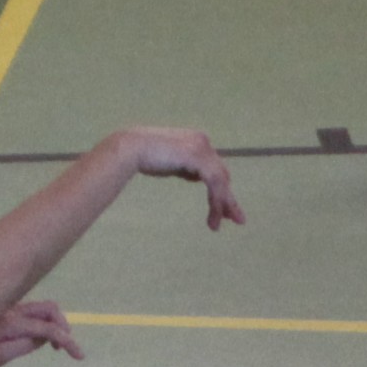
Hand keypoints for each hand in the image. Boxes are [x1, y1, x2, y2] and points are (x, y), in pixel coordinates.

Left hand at [0, 298, 80, 366]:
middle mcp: (11, 310)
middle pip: (48, 308)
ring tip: (51, 344)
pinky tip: (33, 336)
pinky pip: (26, 310)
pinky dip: (38, 321)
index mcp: (11, 323)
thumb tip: (42, 339)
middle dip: (62, 325)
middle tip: (63, 347)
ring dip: (51, 322)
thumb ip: (21, 347)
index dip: (67, 341)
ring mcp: (5, 307)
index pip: (48, 328)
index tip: (79, 356)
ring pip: (38, 307)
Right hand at [118, 130, 246, 230]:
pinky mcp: (197, 157)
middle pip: (222, 174)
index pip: (215, 168)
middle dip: (227, 199)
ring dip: (221, 205)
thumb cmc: (144, 155)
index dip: (221, 189)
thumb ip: (185, 167)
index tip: (224, 209)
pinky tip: (213, 216)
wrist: (130, 148)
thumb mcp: (172, 162)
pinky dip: (216, 200)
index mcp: (197, 141)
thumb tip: (194, 176)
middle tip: (235, 220)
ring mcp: (201, 148)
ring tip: (216, 225)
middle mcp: (203, 142)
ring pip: (220, 181)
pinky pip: (214, 183)